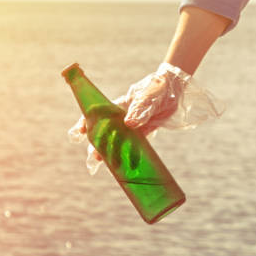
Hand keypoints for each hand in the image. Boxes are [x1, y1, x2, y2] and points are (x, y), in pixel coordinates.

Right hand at [67, 62, 223, 171]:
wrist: (175, 90)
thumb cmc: (158, 88)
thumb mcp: (149, 96)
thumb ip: (140, 109)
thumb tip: (129, 124)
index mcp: (118, 106)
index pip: (96, 114)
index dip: (86, 123)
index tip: (79, 133)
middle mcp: (122, 118)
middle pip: (103, 133)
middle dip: (95, 146)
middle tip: (94, 160)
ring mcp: (132, 127)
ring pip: (116, 142)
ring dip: (108, 154)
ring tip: (99, 166)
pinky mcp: (144, 134)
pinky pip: (134, 147)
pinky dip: (129, 157)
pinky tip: (124, 167)